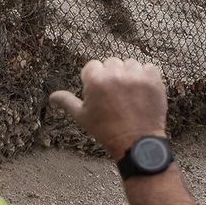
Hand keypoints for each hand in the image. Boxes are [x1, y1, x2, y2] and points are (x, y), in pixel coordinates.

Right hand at [48, 57, 169, 162]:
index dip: (95, 79)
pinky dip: (146, 76)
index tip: (101, 93)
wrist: (136, 142)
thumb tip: (51, 96)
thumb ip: (67, 102)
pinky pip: (149, 67)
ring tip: (129, 94)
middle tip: (116, 96)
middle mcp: (115, 74)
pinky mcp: (153, 80)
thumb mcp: (82, 117)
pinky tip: (142, 91)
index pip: (92, 65)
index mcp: (95, 81)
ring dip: (129, 74)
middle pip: (111, 63)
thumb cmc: (106, 130)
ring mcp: (136, 76)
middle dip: (112, 75)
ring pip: (130, 64)